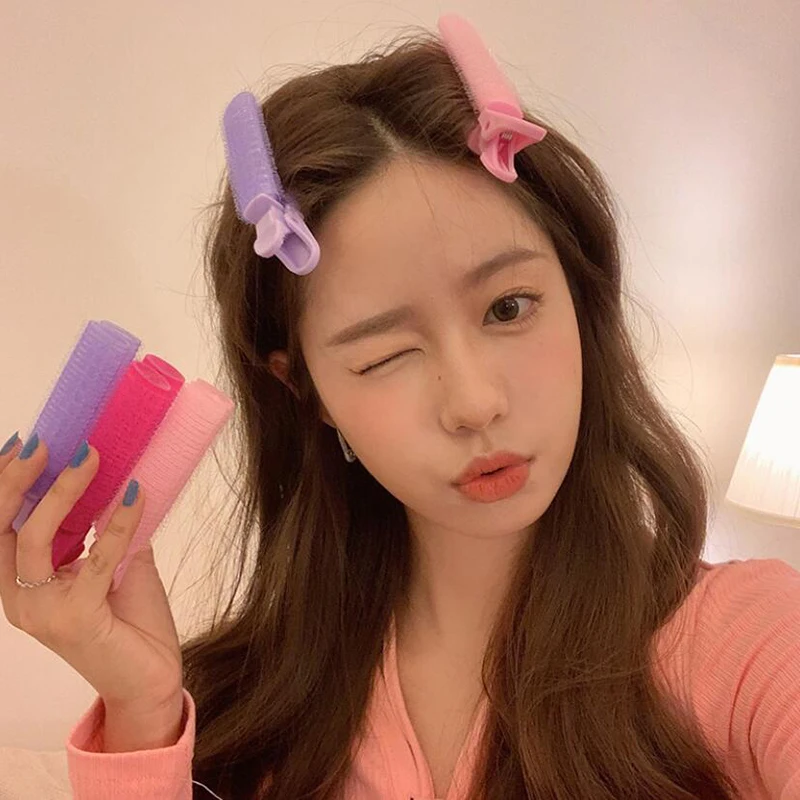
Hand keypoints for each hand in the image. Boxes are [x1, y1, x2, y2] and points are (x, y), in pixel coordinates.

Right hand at [0, 433, 183, 716]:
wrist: (150, 679)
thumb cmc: (130, 622)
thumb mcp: (116, 565)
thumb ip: (104, 530)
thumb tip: (118, 479)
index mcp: (23, 583)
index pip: (1, 527)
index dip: (6, 485)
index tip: (25, 443)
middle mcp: (21, 597)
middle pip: (3, 527)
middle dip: (18, 479)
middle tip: (45, 442)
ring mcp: (43, 611)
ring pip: (36, 537)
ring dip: (63, 491)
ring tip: (89, 457)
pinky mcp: (76, 618)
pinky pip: (96, 558)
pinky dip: (117, 523)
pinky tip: (135, 495)